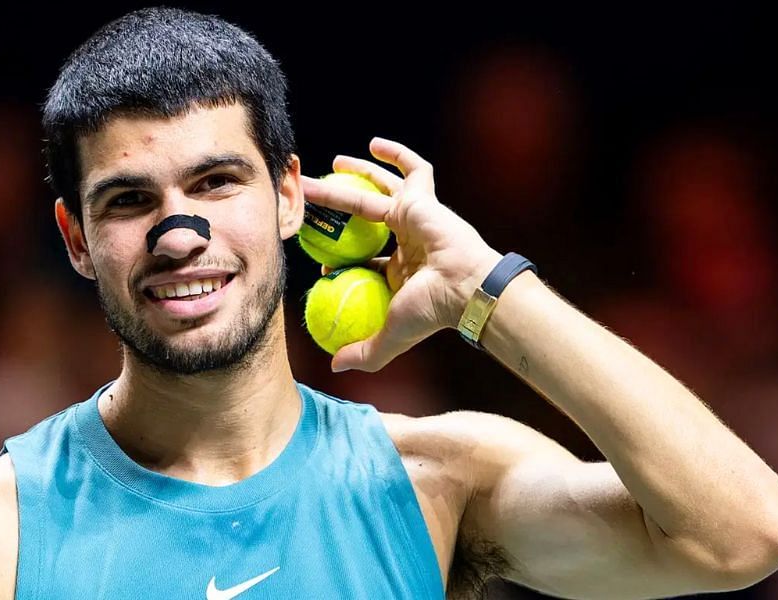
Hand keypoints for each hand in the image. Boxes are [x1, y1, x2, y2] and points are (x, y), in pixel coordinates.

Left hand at [301, 137, 500, 371]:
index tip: (320, 257)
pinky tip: (374, 144)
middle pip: (365, 216)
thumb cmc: (432, 311)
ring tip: (333, 163)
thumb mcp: (391, 335)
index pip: (367, 258)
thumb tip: (333, 367)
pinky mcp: (425, 199)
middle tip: (312, 196)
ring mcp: (417, 217)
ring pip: (381, 189)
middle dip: (339, 206)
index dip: (343, 256)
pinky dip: (396, 155)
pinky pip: (413, 170)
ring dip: (358, 174)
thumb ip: (364, 352)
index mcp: (401, 269)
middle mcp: (407, 240)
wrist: (465, 288)